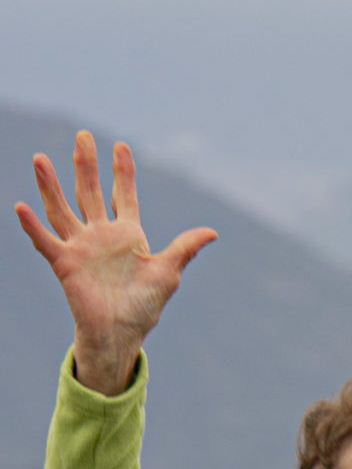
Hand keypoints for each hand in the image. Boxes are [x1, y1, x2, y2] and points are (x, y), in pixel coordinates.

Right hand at [16, 133, 214, 393]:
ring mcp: (80, 247)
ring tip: (40, 158)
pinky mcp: (64, 264)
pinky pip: (45, 241)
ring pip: (61, 209)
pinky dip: (32, 226)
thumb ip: (185, 248)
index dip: (121, 172)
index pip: (122, 195)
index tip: (120, 146)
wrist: (122, 333)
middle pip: (89, 193)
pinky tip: (21, 206)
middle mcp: (100, 236)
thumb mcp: (168, 272)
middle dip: (85, 165)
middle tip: (82, 135)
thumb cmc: (144, 305)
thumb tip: (212, 232)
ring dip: (50, 185)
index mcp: (127, 234)